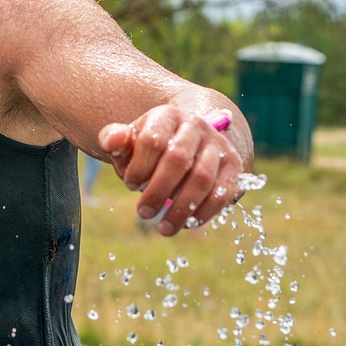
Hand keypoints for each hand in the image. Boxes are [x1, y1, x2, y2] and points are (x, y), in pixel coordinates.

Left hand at [98, 104, 242, 235]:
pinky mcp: (233, 165)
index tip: (130, 185)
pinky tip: (187, 225)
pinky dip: (205, 212)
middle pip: (178, 159)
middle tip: (143, 213)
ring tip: (164, 228)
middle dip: (158, 191)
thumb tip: (112, 141)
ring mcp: (218, 145)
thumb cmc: (150, 146)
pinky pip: (223, 192)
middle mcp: (196, 126)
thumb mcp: (129, 141)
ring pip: (203, 178)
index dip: (139, 168)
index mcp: (167, 116)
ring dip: (181, 208)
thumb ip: (114, 139)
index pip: (152, 141)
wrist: (186, 138)